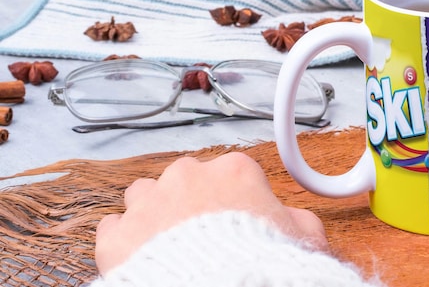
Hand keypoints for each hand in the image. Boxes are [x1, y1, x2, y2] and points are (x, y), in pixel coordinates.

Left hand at [94, 152, 327, 274]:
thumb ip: (297, 221)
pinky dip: (124, 240)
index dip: (236, 200)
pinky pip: (114, 227)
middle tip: (203, 236)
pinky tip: (140, 258)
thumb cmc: (260, 267)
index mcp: (234, 171)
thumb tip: (296, 221)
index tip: (237, 220)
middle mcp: (188, 177)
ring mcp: (149, 204)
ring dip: (153, 213)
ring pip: (144, 194)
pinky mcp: (119, 236)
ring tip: (167, 245)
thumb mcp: (302, 239)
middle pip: (185, 179)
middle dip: (190, 201)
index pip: (232, 173)